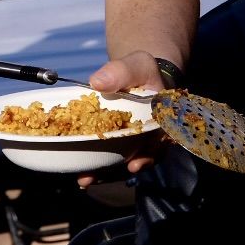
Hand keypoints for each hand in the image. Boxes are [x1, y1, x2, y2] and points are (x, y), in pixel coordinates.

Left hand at [74, 51, 166, 185]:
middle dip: (118, 171)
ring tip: (84, 180)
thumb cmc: (142, 70)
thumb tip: (97, 82)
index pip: (160, 143)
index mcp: (163, 120)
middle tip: (94, 178)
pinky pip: (111, 156)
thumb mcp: (136, 65)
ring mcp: (135, 142)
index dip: (149, 155)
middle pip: (138, 159)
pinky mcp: (120, 143)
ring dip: (105, 173)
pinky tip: (81, 173)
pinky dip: (98, 165)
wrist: (138, 76)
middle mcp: (151, 137)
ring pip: (123, 162)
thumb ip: (120, 71)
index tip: (134, 164)